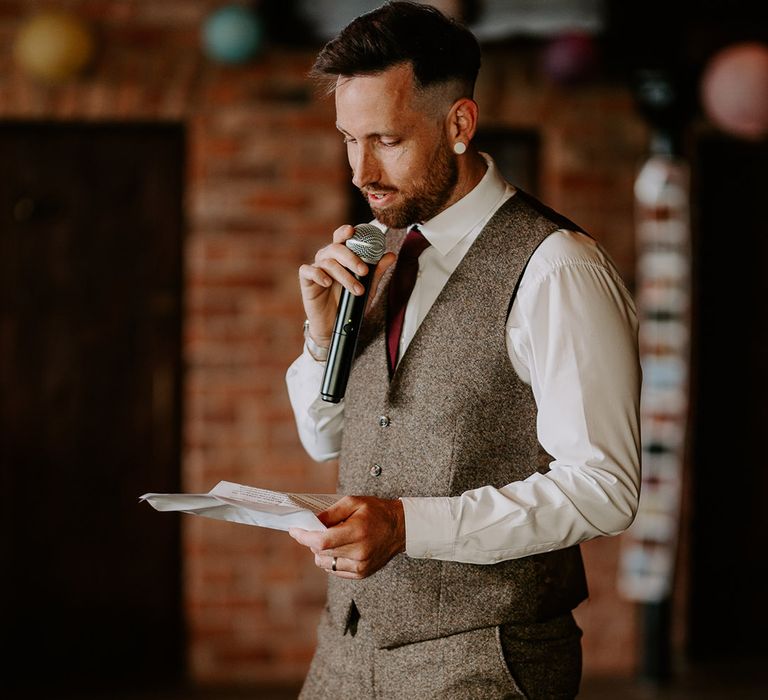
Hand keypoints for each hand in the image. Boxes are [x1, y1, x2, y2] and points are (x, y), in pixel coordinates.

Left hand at [289, 496, 405, 578]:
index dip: (304, 537)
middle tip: (315, 529)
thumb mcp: (354, 502)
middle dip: (312, 541)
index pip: (322, 541)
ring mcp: (361, 566)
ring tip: (331, 538)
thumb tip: (312, 522)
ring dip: (321, 552)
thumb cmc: (376, 512)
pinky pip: (335, 569)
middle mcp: (359, 552)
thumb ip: (331, 513)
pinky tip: (340, 548)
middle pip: (321, 552)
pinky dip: (331, 559)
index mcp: (357, 532)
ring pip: (325, 563)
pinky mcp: (362, 573)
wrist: (400, 528)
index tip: (294, 530)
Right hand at [298, 225, 395, 346]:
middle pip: (336, 248)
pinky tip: (328, 283)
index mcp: (341, 257)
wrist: (335, 326)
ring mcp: (316, 269)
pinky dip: (319, 275)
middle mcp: (328, 259)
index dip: (345, 232)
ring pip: (327, 262)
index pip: (341, 238)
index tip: (353, 230)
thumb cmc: (350, 303)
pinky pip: (308, 271)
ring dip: (344, 275)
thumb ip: (377, 272)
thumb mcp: (368, 288)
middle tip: (364, 272)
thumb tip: (390, 255)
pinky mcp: (306, 281)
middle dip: (352, 258)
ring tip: (357, 290)